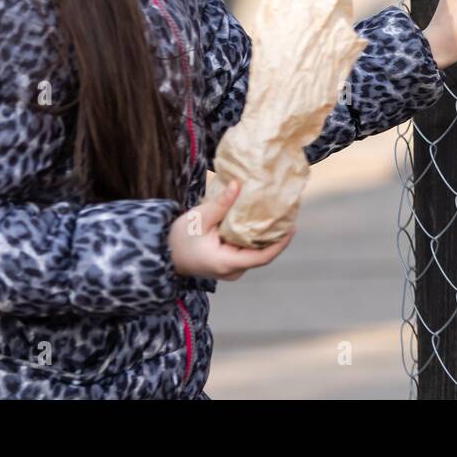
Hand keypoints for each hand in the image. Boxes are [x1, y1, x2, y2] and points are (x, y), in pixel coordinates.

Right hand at [169, 180, 293, 280]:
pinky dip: (256, 238)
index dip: (280, 243)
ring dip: (267, 237)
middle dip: (277, 236)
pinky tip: (262, 222)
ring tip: (279, 215)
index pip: (262, 257)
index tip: (293, 227)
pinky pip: (248, 252)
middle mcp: (232, 271)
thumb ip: (220, 204)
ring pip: (256, 254)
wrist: (163, 254)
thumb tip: (238, 184)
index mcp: (226, 263)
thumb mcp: (198, 218)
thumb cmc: (179, 238)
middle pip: (262, 255)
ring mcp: (231, 270)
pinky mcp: (229, 264)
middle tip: (288, 214)